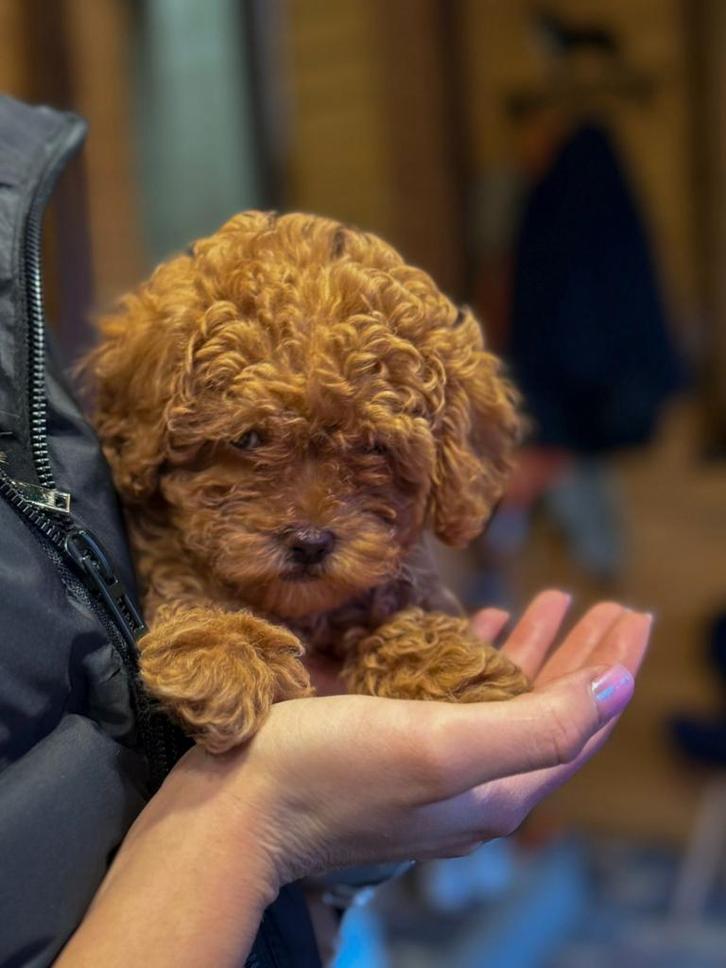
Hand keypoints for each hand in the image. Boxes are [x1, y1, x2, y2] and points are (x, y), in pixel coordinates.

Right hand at [61, 591, 649, 966]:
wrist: (235, 808)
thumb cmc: (331, 770)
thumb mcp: (442, 747)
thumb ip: (536, 726)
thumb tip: (616, 690)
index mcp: (497, 789)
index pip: (581, 727)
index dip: (612, 671)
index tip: (635, 615)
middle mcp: (472, 781)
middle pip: (549, 711)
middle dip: (584, 656)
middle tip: (613, 603)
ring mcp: (431, 763)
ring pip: (503, 699)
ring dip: (534, 649)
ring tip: (554, 599)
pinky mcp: (393, 743)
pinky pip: (453, 694)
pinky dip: (476, 657)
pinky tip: (480, 624)